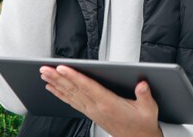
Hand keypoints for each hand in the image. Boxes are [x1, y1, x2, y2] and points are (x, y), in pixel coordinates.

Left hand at [40, 65, 162, 136]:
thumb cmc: (143, 124)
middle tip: (44, 69)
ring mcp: (92, 112)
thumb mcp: (149, 109)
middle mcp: (97, 108)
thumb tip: (142, 84)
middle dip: (58, 78)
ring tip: (44, 75)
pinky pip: (72, 102)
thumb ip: (145, 95)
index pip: (87, 87)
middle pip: (74, 90)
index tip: (61, 68)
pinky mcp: (90, 114)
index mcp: (109, 104)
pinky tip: (53, 89)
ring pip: (70, 95)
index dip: (74, 76)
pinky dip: (61, 95)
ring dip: (56, 85)